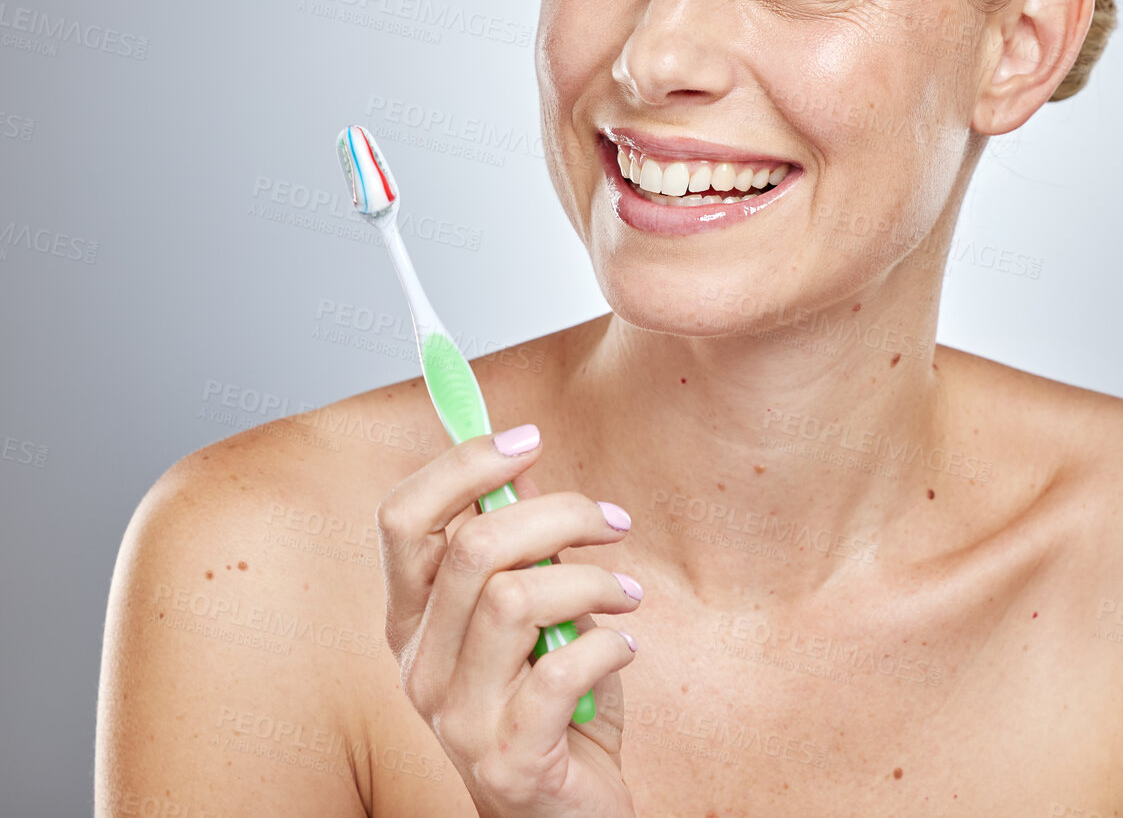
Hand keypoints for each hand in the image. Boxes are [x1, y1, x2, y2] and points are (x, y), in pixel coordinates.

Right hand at [376, 423, 640, 816]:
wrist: (564, 814)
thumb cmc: (552, 702)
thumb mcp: (531, 614)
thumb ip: (521, 551)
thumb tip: (525, 466)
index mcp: (413, 621)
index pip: (401, 520)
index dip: (463, 465)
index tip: (528, 438)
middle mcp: (418, 666)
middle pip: (473, 546)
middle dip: (559, 513)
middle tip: (613, 522)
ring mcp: (455, 718)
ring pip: (515, 598)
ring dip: (592, 580)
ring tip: (624, 595)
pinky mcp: (508, 758)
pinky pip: (561, 668)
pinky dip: (608, 643)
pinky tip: (623, 646)